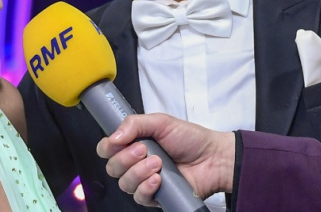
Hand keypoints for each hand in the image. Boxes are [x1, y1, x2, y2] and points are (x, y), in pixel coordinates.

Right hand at [97, 113, 235, 206]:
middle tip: (145, 150)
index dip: (108, 147)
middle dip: (126, 158)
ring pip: (124, 184)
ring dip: (139, 172)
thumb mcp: (162, 122)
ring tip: (159, 163)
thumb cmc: (190, 138)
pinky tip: (159, 179)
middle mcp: (136, 163)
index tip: (119, 142)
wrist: (213, 158)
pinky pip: (139, 197)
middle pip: (112, 168)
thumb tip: (114, 137)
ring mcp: (144, 181)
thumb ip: (135, 124)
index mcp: (134, 143)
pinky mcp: (155, 197)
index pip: (107, 149)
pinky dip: (146, 187)